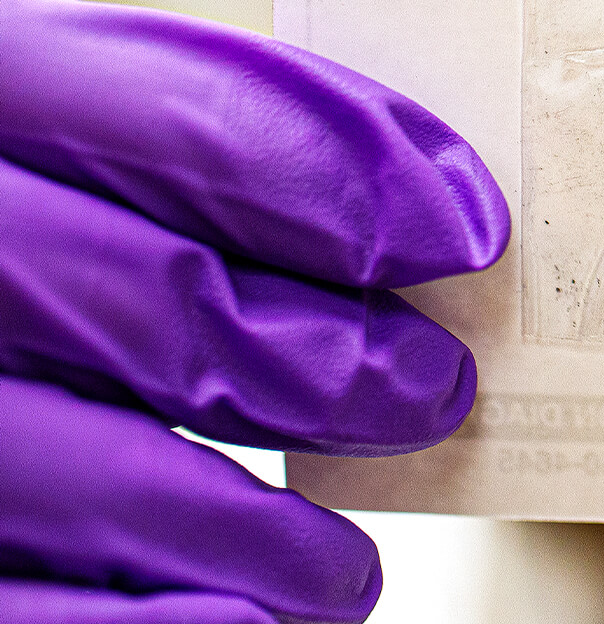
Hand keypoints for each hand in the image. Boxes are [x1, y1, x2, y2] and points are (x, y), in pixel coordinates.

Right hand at [0, 0, 508, 622]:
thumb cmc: (22, 220)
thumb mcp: (61, 128)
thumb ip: (201, 148)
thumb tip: (434, 212)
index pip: (185, 120)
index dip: (349, 175)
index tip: (468, 230)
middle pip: (165, 303)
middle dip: (334, 362)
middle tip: (434, 393)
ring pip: (109, 475)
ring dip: (263, 534)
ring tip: (338, 570)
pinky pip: (29, 605)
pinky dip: (161, 622)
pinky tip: (245, 619)